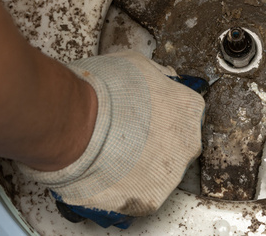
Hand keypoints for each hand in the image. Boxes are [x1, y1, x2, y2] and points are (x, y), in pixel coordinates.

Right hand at [17, 51, 205, 228]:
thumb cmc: (103, 92)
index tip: (143, 119)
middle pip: (175, 146)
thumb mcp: (137, 65)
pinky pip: (138, 196)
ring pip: (157, 174)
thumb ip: (156, 77)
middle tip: (123, 138)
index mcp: (189, 109)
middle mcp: (188, 144)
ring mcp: (170, 174)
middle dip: (151, 144)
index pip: (184, 115)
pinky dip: (122, 191)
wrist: (77, 124)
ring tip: (109, 157)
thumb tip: (157, 80)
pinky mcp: (149, 200)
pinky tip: (105, 176)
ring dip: (137, 169)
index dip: (159, 117)